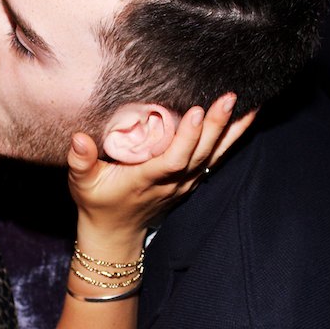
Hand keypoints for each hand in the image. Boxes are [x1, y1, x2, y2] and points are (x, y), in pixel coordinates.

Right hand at [68, 93, 252, 234]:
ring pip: (213, 155)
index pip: (172, 159)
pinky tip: (244, 119)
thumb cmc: (97, 202)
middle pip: (199, 154)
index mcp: (146, 179)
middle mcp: (171, 181)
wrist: (115, 232)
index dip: (186, 138)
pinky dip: (230, 139)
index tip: (195, 111)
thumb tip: (78, 138)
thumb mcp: (82, 183)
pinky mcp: (190, 179)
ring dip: (231, 131)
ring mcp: (185, 182)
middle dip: (216, 126)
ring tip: (251, 105)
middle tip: (229, 97)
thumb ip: (81, 161)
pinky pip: (215, 158)